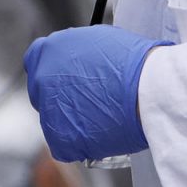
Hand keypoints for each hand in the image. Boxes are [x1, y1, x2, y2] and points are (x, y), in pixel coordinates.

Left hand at [23, 25, 168, 163]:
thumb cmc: (136, 62)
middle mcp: (42, 78)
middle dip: (62, 99)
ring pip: (55, 121)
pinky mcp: (60, 138)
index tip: (66, 80)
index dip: (52, 72)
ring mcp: (49, 109)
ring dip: (74, 123)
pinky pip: (66, 146)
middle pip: (42, 94)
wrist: (150, 89)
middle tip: (88, 104)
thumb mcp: (100, 41)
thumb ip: (79, 52)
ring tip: (104, 119)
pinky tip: (102, 135)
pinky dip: (81, 144)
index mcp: (50, 49)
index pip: (36, 61)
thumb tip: (81, 62)